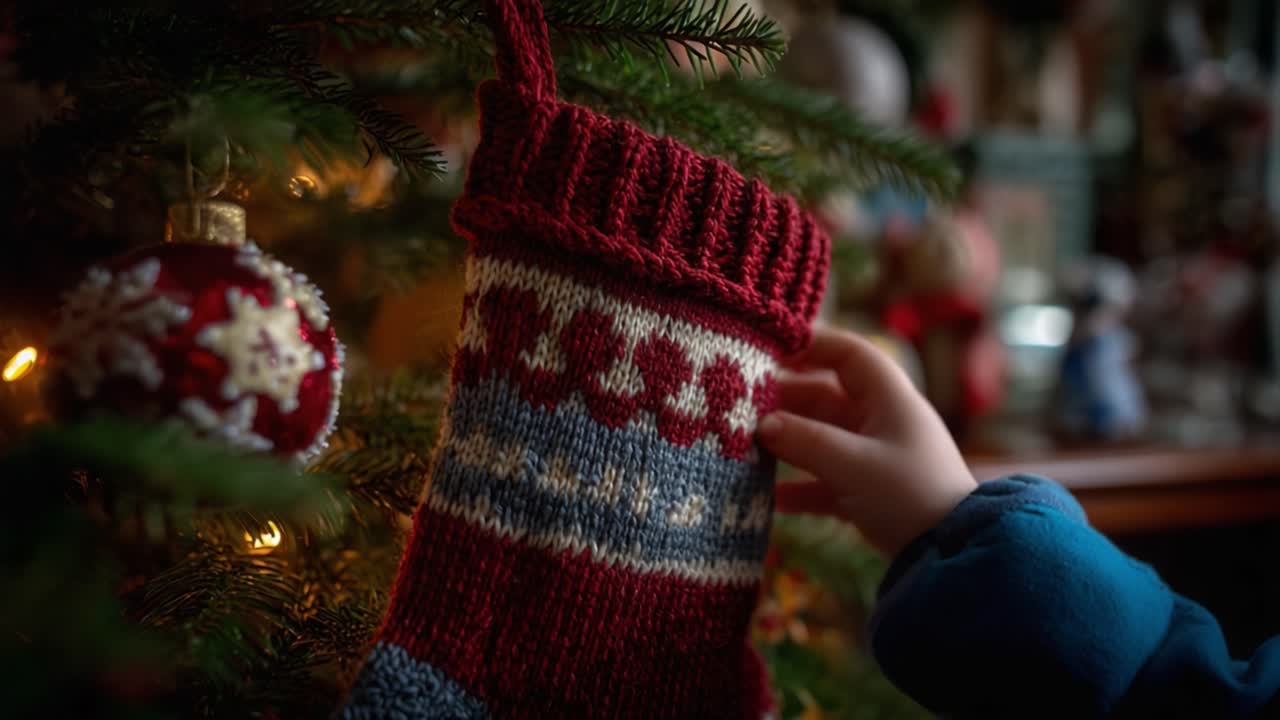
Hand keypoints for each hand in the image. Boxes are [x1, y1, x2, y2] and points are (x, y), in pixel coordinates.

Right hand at [757, 326, 976, 557]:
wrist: (950, 554)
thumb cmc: (907, 493)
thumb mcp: (853, 464)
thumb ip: (805, 441)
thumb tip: (762, 424)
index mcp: (889, 400)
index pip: (849, 355)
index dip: (812, 345)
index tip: (770, 351)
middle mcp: (882, 422)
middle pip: (827, 397)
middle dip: (786, 400)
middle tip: (743, 405)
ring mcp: (875, 458)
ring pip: (823, 439)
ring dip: (789, 443)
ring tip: (748, 446)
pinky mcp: (869, 493)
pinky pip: (827, 480)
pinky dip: (801, 487)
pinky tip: (772, 498)